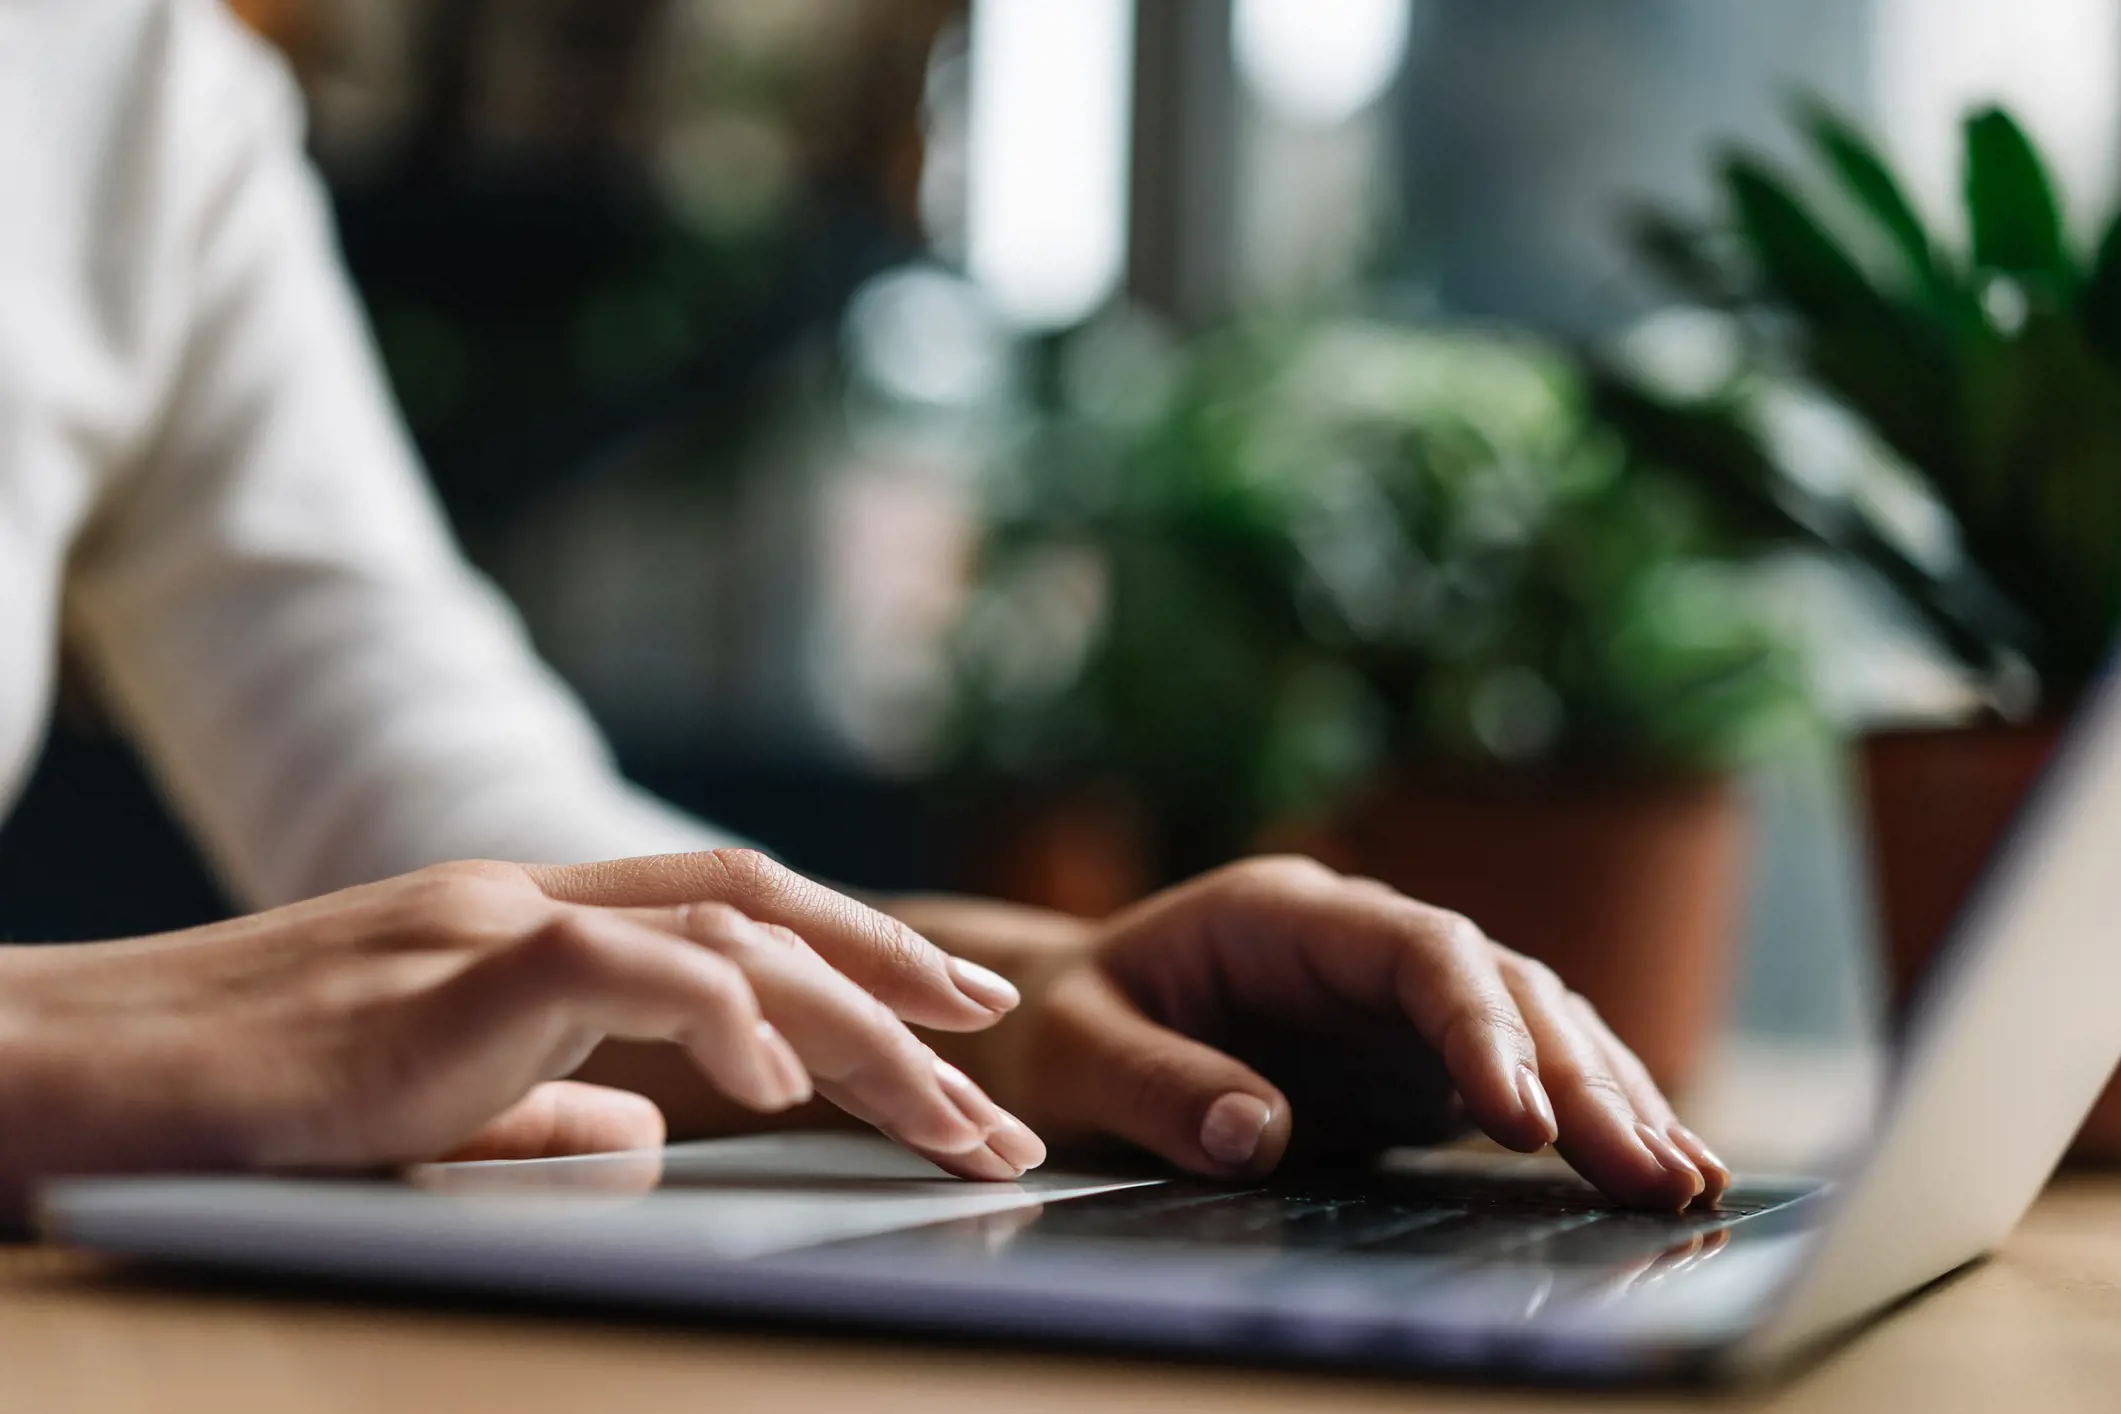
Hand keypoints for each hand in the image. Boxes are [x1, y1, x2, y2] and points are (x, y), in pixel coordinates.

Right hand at [0, 851, 1044, 1216]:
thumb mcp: (420, 1109)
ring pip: (730, 939)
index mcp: (529, 927)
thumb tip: (646, 1137)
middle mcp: (528, 898)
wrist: (56, 1077)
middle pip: (765, 918)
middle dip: (901, 992)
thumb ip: (537, 1110)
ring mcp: (487, 921)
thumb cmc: (224, 1104)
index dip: (857, 958)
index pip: (732, 916)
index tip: (954, 1020)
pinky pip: (622, 969)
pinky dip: (721, 1018)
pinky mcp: (442, 969)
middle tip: (1003, 1073)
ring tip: (954, 1112)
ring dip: (860, 1030)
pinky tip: (784, 1089)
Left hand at [910, 857, 1728, 1210]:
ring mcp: (1396, 1000)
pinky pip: (1519, 1077)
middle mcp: (1361, 944)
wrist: (1060, 1022)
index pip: (1417, 950)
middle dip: (1580, 1075)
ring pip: (1533, 1024)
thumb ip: (1156, 1084)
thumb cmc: (1059, 1027)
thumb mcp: (1075, 1051)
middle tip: (1647, 1170)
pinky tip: (1651, 1168)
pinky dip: (1584, 1118)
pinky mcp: (1412, 1058)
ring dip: (1609, 1096)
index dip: (1479, 1024)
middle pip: (1500, 986)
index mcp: (1285, 914)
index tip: (1521, 1115)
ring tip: (1681, 1180)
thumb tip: (1256, 1136)